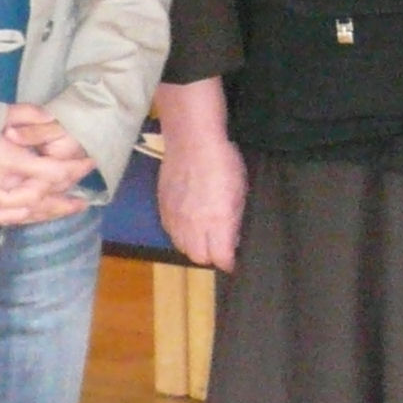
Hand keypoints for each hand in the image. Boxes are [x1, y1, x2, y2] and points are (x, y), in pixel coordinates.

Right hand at [0, 103, 95, 226]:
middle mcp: (0, 184)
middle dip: (63, 203)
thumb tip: (51, 116)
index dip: (74, 171)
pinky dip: (15, 219)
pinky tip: (27, 218)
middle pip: (41, 201)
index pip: (53, 173)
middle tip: (81, 203)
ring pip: (21, 214)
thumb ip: (25, 115)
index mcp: (9, 160)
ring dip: (44, 215)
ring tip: (60, 213)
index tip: (89, 164)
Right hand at [155, 77, 247, 272]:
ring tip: (204, 237)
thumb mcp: (239, 192)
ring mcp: (175, 218)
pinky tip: (189, 225)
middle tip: (219, 246)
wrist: (191, 141)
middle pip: (199, 257)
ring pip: (182, 247)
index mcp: (217, 221)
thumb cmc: (224, 162)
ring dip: (194, 247)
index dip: (228, 262)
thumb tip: (231, 239)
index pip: (220, 258)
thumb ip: (234, 220)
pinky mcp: (162, 208)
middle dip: (211, 256)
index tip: (233, 259)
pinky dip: (180, 234)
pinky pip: (170, 232)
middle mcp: (193, 225)